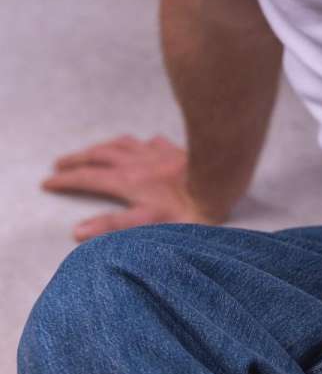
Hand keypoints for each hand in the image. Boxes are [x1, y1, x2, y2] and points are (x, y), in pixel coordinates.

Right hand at [40, 133, 225, 241]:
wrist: (222, 182)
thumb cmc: (188, 210)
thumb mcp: (148, 224)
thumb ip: (112, 227)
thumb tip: (78, 231)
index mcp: (127, 181)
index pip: (88, 178)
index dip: (66, 179)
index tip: (47, 181)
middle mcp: (137, 162)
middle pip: (100, 155)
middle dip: (77, 159)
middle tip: (59, 163)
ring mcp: (156, 152)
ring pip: (121, 143)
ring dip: (101, 146)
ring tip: (92, 151)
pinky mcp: (173, 149)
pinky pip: (149, 141)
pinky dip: (136, 143)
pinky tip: (140, 145)